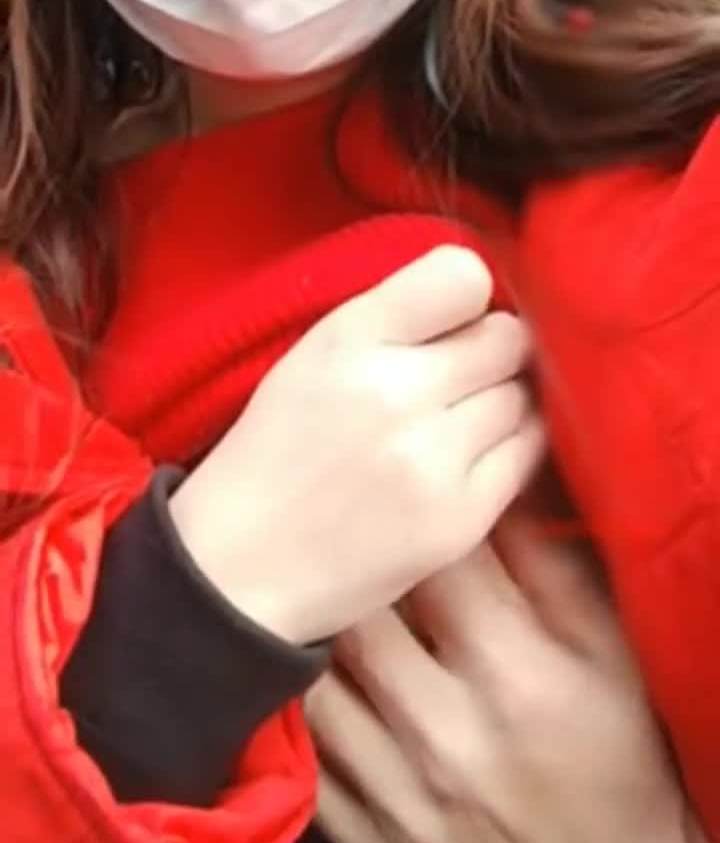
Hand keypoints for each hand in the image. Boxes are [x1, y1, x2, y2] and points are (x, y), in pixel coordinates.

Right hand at [170, 246, 543, 642]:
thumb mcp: (312, 355)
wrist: (240, 567)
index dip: (467, 296)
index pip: (462, 276)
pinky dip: (507, 450)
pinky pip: (527, 454)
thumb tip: (482, 291)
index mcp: (348, 338)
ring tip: (456, 423)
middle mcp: (396, 392)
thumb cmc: (278, 449)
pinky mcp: (461, 517)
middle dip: (491, 351)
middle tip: (460, 376)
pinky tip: (469, 459)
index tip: (454, 318)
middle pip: (507, 338)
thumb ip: (393, 314)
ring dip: (500, 402)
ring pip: (522, 397)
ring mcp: (433, 458)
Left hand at [307, 515, 706, 842]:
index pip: (435, 562)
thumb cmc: (615, 758)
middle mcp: (443, 733)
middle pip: (361, 614)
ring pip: (321, 677)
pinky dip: (306, 701)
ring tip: (330, 592)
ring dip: (322, 628)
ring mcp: (396, 790)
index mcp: (513, 676)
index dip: (419, 514)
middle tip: (356, 535)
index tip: (414, 495)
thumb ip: (554, 570)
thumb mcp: (610, 659)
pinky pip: (307, 748)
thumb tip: (500, 489)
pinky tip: (322, 667)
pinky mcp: (364, 833)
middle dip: (356, 564)